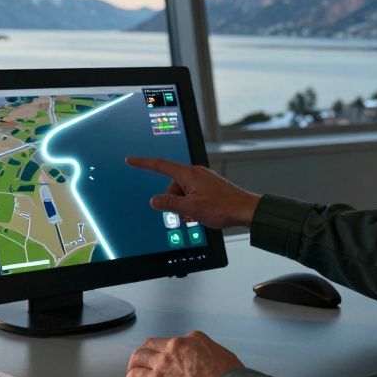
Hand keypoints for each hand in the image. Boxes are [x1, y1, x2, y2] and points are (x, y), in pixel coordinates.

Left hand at [122, 330, 244, 376]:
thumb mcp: (225, 357)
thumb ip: (212, 355)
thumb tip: (213, 362)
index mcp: (193, 339)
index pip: (173, 341)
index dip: (167, 351)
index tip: (166, 359)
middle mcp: (175, 346)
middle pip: (151, 344)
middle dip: (145, 352)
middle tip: (142, 361)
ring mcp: (163, 362)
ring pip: (139, 357)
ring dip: (133, 364)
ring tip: (131, 372)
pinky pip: (135, 376)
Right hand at [125, 157, 260, 228]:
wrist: (246, 210)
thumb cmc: (223, 207)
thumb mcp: (191, 209)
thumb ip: (170, 204)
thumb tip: (154, 201)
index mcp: (189, 174)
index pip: (160, 166)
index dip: (143, 163)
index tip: (131, 160)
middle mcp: (196, 173)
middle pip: (172, 185)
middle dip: (173, 201)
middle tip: (185, 215)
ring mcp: (203, 179)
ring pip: (183, 192)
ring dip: (184, 205)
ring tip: (196, 216)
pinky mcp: (209, 186)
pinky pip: (192, 193)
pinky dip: (192, 204)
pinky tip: (201, 214)